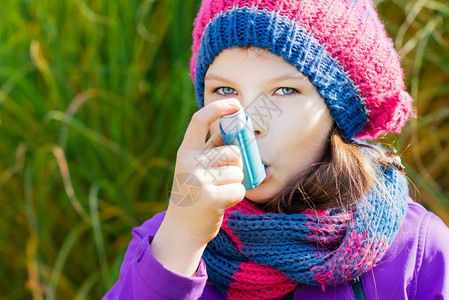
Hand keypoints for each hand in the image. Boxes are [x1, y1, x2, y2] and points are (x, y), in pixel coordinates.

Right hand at [151, 98, 244, 275]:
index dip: (219, 108)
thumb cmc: (195, 196)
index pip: (200, 120)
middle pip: (232, 151)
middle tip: (222, 179)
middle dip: (236, 164)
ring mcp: (198, 180)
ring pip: (238, 171)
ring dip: (236, 182)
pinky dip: (236, 196)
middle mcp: (189, 162)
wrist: (181, 230)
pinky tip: (222, 203)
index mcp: (186, 151)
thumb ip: (212, 149)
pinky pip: (239, 189)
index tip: (235, 103)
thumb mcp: (195, 168)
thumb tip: (237, 127)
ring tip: (218, 192)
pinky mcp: (209, 198)